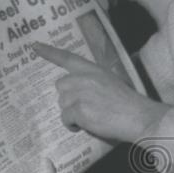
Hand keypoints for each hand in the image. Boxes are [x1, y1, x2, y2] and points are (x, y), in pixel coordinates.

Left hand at [33, 41, 166, 142]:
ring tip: (89, 118)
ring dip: (71, 113)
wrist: (138, 117)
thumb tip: (80, 93)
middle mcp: (85, 78)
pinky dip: (72, 125)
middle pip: (61, 86)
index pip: (68, 57)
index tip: (34, 46)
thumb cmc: (129, 104)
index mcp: (94, 70)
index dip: (50, 52)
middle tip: (83, 107)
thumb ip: (94, 83)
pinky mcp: (80, 110)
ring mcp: (81, 94)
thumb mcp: (112, 83)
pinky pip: (65, 118)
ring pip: (62, 104)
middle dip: (68, 98)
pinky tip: (85, 126)